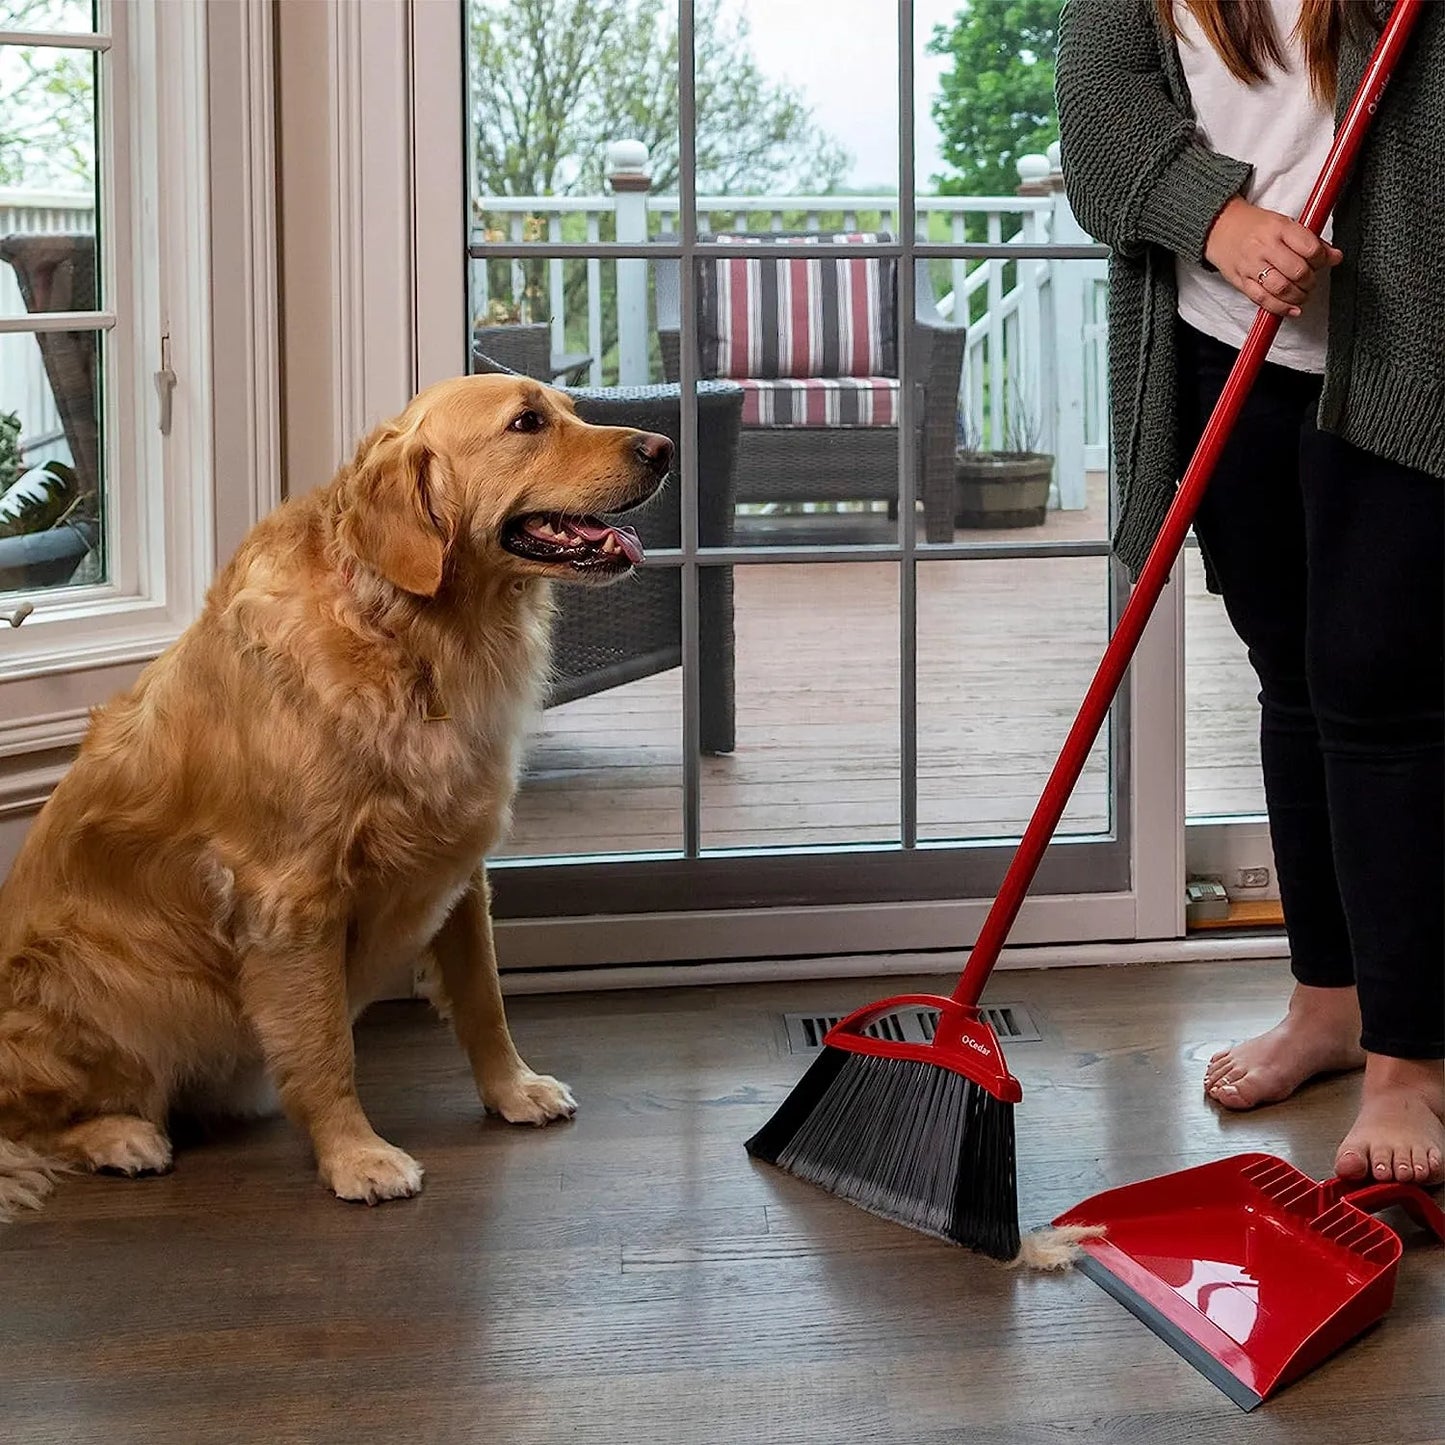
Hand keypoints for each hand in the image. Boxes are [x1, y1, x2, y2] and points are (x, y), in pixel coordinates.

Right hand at [1203, 196, 1342, 317]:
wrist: (1221, 228)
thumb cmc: (1255, 226)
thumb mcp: (1285, 224)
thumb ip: (1311, 241)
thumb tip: (1335, 256)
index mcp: (1279, 228)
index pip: (1310, 248)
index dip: (1322, 260)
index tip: (1322, 263)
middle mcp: (1265, 247)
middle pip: (1297, 271)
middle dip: (1310, 281)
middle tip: (1310, 281)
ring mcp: (1251, 266)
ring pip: (1281, 288)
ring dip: (1298, 296)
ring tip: (1302, 295)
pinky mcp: (1241, 282)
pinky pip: (1263, 300)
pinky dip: (1280, 308)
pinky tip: (1291, 309)